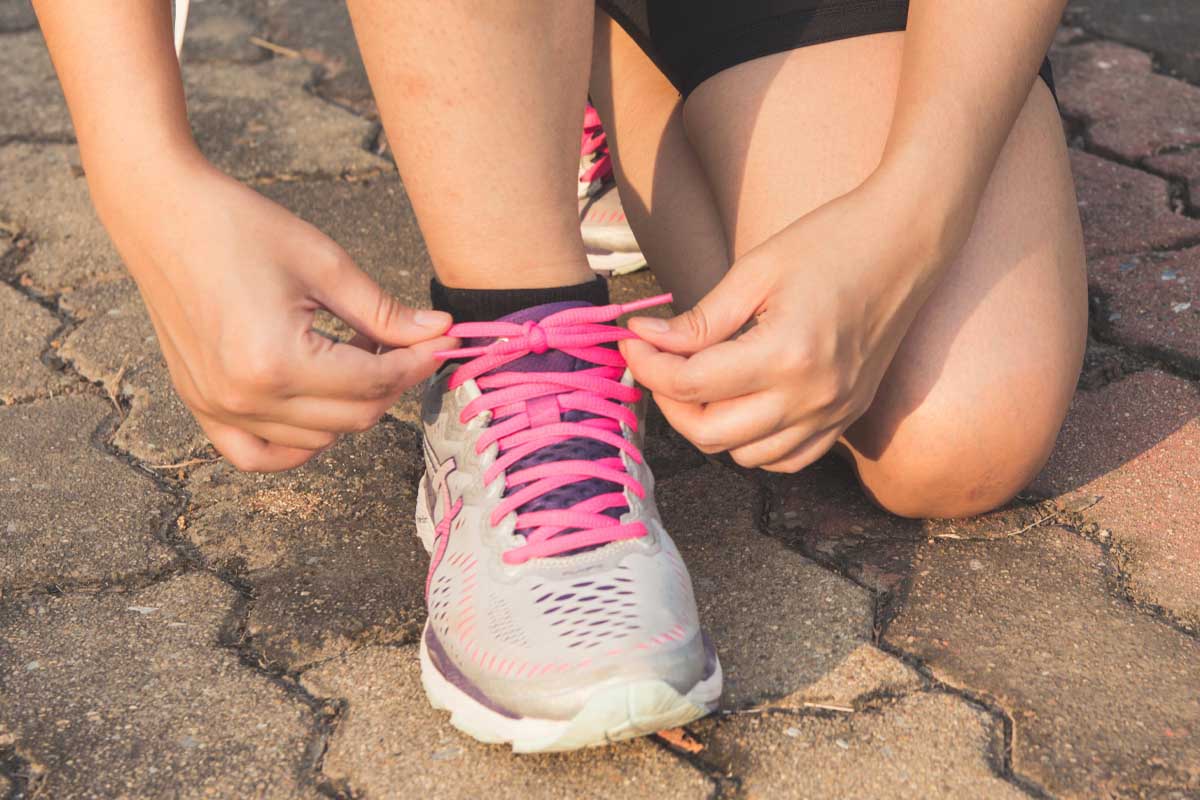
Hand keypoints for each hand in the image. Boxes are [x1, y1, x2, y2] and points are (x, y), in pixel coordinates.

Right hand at [93, 155, 453, 471]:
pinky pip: (258, 456)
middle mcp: (245, 397)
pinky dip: (297, 443)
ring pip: (317, 438)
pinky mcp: (201, 406)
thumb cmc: (240, 227)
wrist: (163, 214)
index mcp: (277, 361)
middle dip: (392, 383)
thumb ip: (385, 312)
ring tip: (354, 355)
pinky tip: (318, 407)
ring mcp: (218, 408)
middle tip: (404, 343)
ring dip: (350, 406)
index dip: (417, 362)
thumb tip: (439, 332)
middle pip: (353, 418)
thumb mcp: (326, 265)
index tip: (442, 341)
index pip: (374, 383)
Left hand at [621, 173, 954, 471]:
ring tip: (699, 380)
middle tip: (658, 363)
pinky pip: (786, 459)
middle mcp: (812, 397)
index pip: (691, 384)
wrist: (907, 241)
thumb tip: (645, 340)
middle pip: (710, 433)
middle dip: (669, 401)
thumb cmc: (831, 242)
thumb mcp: (755, 271)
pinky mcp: (847, 418)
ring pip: (745, 456)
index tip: (632, 341)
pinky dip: (753, 443)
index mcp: (786, 355)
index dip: (648, 366)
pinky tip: (741, 405)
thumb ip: (699, 320)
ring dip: (709, 425)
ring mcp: (834, 414)